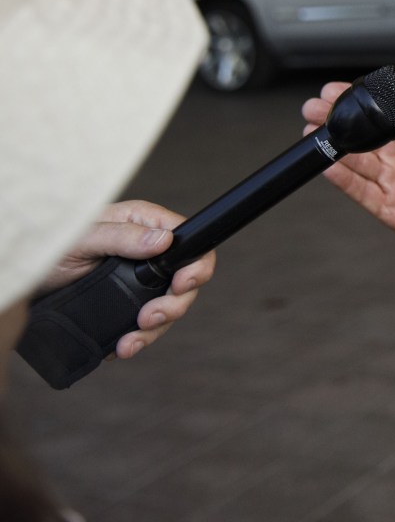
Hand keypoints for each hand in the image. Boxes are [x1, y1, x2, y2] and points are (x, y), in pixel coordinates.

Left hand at [38, 199, 217, 359]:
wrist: (23, 279)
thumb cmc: (48, 246)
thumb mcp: (82, 239)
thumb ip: (122, 237)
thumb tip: (162, 240)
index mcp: (142, 224)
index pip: (189, 241)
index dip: (196, 265)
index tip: (182, 285)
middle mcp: (146, 252)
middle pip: (184, 280)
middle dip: (173, 305)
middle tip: (149, 318)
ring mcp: (138, 280)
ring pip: (167, 307)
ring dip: (155, 330)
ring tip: (131, 342)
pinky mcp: (126, 304)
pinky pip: (145, 325)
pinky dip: (137, 339)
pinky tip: (122, 347)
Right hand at [301, 86, 394, 257]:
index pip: (380, 111)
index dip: (359, 99)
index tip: (337, 89)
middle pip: (359, 133)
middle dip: (335, 119)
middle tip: (314, 108)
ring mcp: (389, 178)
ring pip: (355, 160)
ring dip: (333, 146)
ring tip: (314, 132)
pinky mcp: (387, 204)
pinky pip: (361, 190)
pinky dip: (343, 179)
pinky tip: (329, 165)